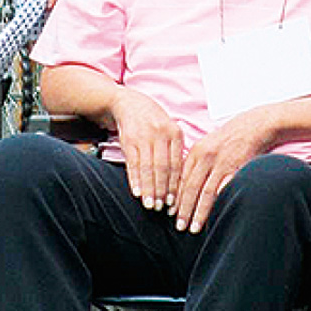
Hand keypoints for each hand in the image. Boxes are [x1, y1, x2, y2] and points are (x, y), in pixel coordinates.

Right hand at [110, 87, 184, 213]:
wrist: (128, 103)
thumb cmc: (152, 120)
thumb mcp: (168, 129)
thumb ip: (175, 150)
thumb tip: (182, 182)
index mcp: (174, 132)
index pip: (177, 164)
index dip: (175, 185)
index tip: (174, 202)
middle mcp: (160, 134)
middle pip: (163, 168)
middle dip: (162, 190)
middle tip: (162, 208)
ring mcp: (143, 136)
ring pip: (148, 168)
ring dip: (149, 189)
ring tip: (150, 205)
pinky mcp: (129, 140)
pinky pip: (132, 163)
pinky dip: (134, 179)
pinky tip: (137, 193)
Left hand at [171, 109, 271, 232]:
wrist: (252, 127)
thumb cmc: (227, 139)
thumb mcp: (206, 145)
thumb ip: (195, 164)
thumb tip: (181, 186)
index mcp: (196, 151)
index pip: (181, 178)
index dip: (175, 197)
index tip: (170, 213)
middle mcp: (206, 157)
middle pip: (191, 187)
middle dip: (184, 209)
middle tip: (179, 226)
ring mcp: (221, 163)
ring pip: (206, 192)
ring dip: (199, 212)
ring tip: (194, 227)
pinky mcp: (236, 169)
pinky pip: (225, 190)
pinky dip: (218, 204)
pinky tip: (214, 217)